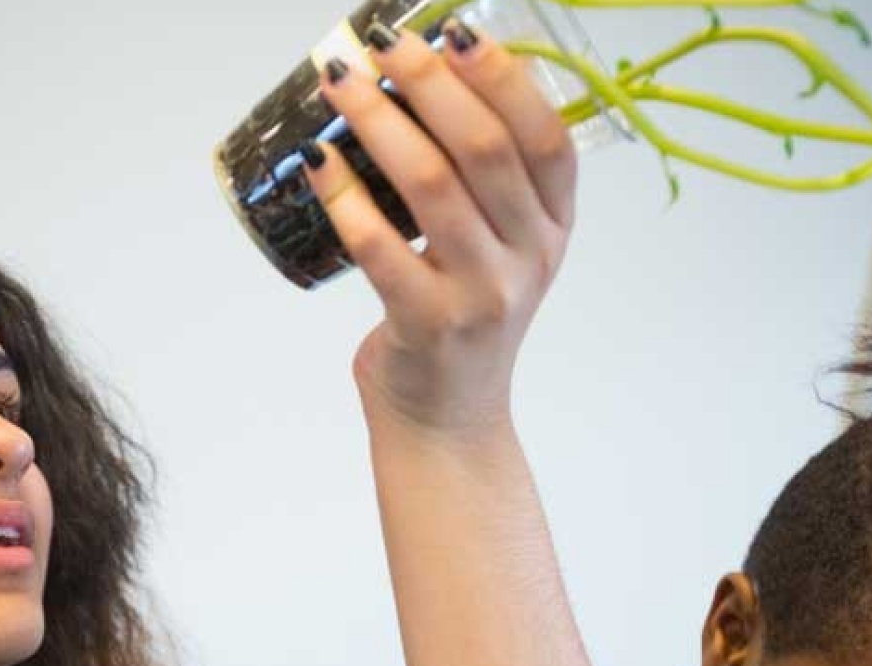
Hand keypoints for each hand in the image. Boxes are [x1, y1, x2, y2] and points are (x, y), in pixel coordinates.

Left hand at [304, 19, 577, 433]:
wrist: (448, 420)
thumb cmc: (461, 316)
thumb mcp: (499, 246)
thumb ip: (482, 179)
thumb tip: (415, 79)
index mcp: (554, 225)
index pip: (548, 137)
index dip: (505, 77)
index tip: (455, 31)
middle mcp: (530, 256)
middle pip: (486, 149)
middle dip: (430, 84)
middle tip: (383, 47)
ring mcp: (483, 293)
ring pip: (432, 186)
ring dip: (379, 123)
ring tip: (340, 84)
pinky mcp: (430, 324)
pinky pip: (380, 246)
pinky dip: (343, 196)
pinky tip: (317, 161)